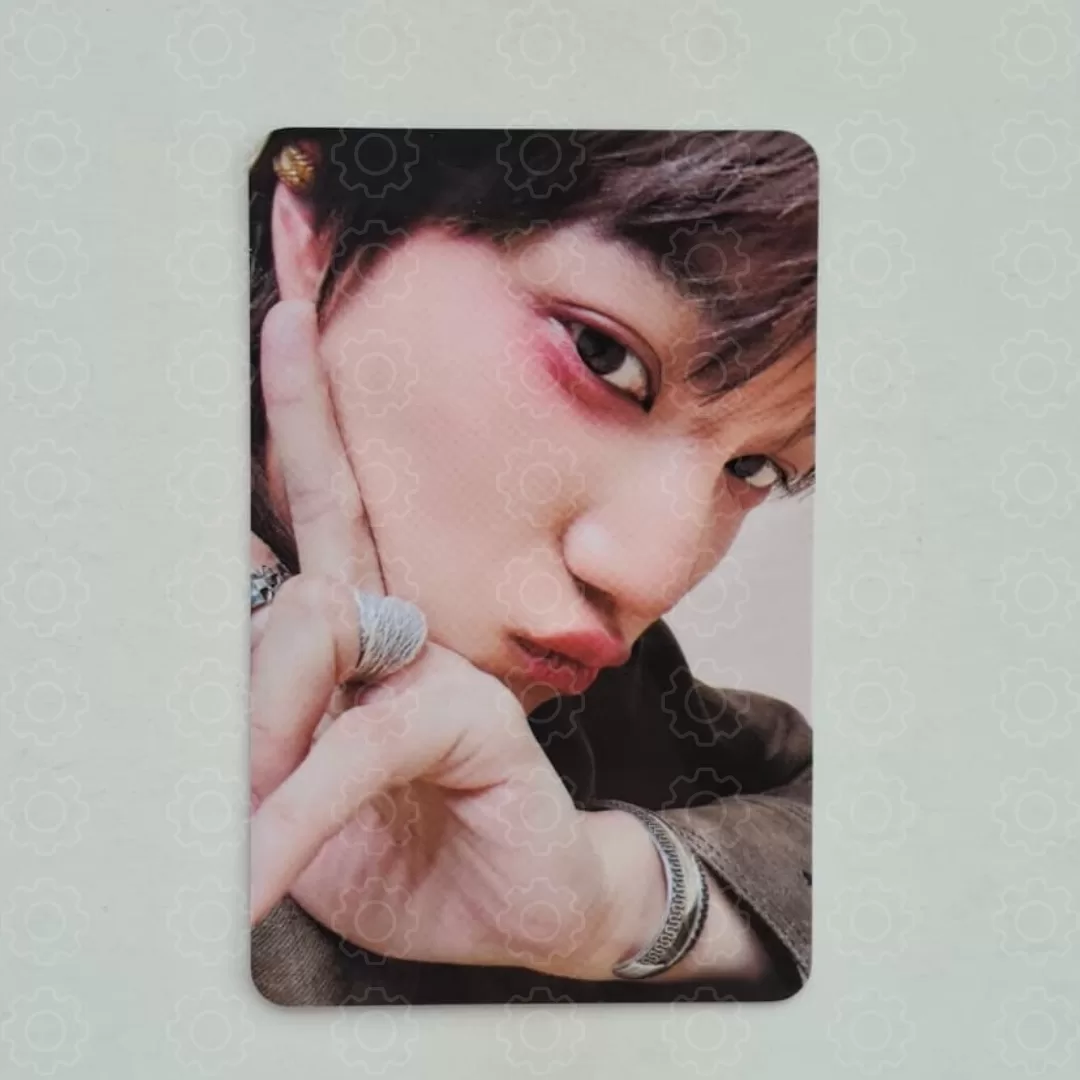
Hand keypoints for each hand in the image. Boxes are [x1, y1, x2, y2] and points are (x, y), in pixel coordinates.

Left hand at [249, 298, 667, 978]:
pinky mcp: (475, 718)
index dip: (293, 423)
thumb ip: (267, 720)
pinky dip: (295, 805)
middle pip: (334, 502)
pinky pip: (359, 739)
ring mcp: (440, 662)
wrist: (518, 905)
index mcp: (361, 633)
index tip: (283, 325)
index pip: (311, 514)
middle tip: (284, 316)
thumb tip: (228, 663)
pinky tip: (258, 861)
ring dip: (251, 722)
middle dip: (302, 410)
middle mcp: (402, 624)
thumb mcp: (299, 789)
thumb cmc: (404, 843)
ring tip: (230, 822)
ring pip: (317, 626)